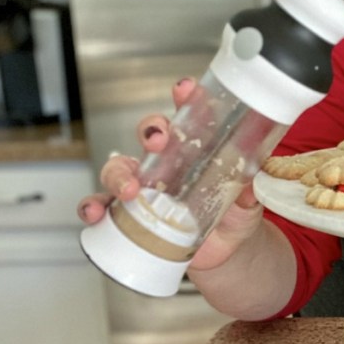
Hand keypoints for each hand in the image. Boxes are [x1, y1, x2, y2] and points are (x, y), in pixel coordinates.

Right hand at [75, 77, 265, 270]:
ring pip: (119, 168)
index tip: (185, 90)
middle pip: (148, 135)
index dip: (185, 98)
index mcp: (196, 150)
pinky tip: (96, 213)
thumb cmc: (234, 217)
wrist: (225, 253)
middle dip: (150, 131)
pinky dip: (93, 208)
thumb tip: (251, 186)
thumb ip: (249, 193)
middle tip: (157, 140)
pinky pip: (102, 206)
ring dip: (119, 173)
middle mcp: (166, 163)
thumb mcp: (247, 204)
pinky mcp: (129, 216)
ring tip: (129, 189)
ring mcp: (144, 188)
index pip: (189, 116)